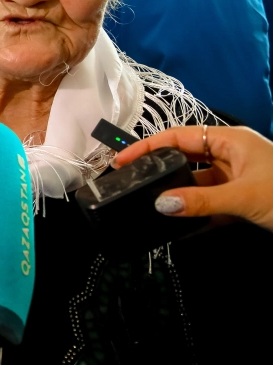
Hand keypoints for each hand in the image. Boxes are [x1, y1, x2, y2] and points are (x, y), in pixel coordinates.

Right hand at [114, 125, 272, 232]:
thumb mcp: (243, 198)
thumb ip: (200, 201)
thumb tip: (160, 205)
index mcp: (230, 140)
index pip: (178, 136)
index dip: (147, 146)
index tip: (121, 160)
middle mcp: (230, 154)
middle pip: (183, 156)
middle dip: (157, 169)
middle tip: (128, 182)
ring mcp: (236, 177)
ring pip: (194, 182)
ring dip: (176, 195)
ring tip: (147, 206)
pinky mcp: (240, 200)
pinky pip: (208, 203)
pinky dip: (194, 214)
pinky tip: (178, 228)